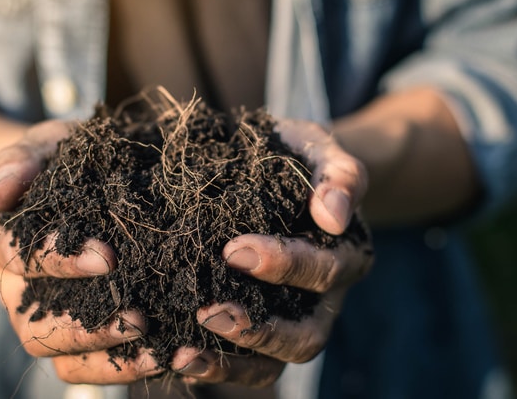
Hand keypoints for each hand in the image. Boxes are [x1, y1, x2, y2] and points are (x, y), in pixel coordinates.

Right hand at [0, 120, 162, 383]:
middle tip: (136, 313)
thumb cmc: (63, 161)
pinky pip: (86, 370)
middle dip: (85, 322)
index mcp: (2, 243)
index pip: (16, 256)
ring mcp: (45, 320)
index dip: (57, 259)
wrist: (85, 179)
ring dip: (106, 351)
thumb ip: (22, 159)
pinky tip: (166, 355)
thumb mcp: (46, 145)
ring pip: (59, 355)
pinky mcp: (77, 341)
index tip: (108, 255)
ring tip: (154, 342)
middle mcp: (16, 291)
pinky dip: (123, 368)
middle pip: (34, 322)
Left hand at [174, 118, 373, 385]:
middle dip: (258, 330)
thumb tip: (334, 216)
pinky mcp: (255, 332)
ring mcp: (290, 322)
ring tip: (183, 354)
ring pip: (273, 365)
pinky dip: (211, 368)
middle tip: (208, 311)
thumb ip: (337, 174)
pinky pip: (241, 367)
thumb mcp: (317, 148)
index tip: (234, 249)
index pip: (324, 272)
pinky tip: (171, 359)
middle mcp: (322, 300)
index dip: (284, 266)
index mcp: (345, 256)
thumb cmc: (294, 155)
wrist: (272, 164)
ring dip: (230, 363)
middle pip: (306, 336)